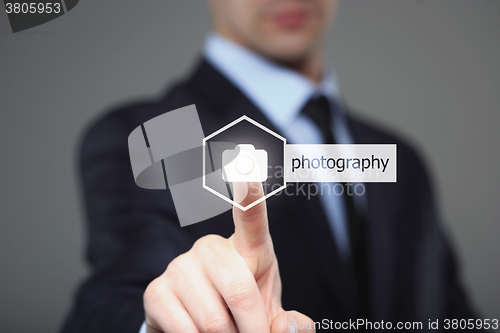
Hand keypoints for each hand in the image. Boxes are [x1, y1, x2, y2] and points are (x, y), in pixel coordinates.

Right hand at [144, 181, 314, 332]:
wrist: (198, 326)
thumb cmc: (243, 312)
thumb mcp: (271, 316)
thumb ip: (289, 324)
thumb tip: (283, 326)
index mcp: (249, 248)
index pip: (251, 218)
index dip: (248, 193)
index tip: (246, 164)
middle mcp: (212, 248)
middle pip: (240, 290)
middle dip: (252, 330)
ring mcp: (181, 266)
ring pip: (214, 321)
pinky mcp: (156, 291)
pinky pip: (185, 331)